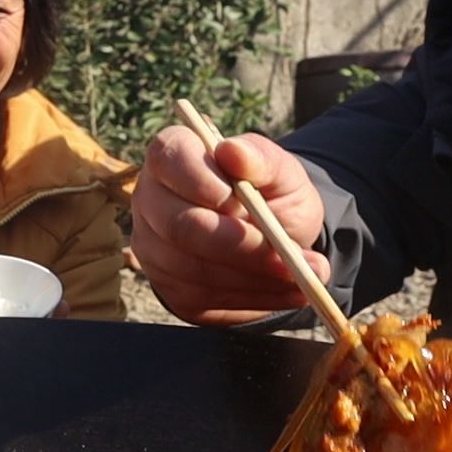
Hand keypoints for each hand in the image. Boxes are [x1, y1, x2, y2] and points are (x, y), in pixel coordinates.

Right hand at [129, 125, 328, 326]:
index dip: (206, 183)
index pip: (169, 160)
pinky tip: (284, 290)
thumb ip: (263, 159)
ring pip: (195, 270)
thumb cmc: (270, 193)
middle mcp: (150, 200)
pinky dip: (253, 299)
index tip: (246, 200)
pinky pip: (206, 300)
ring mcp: (153, 249)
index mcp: (169, 154)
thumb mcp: (281, 172)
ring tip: (301, 275)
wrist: (272, 234)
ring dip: (254, 277)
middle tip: (289, 257)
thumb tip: (234, 151)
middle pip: (179, 227)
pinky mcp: (168, 289)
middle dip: (240, 245)